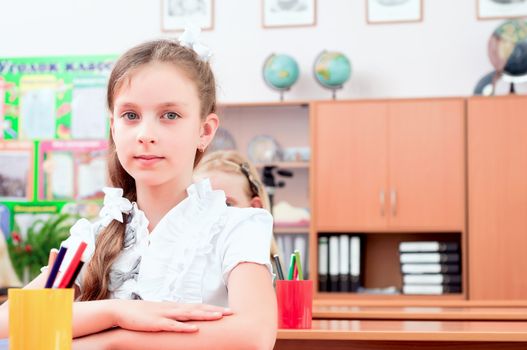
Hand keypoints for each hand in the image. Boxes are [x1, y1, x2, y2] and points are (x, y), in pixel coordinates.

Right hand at [112, 300, 232, 332]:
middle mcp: (173, 308)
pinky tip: (195, 329)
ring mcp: (165, 315)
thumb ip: (172, 317)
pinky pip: (173, 326)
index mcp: (175, 307)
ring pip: (189, 315)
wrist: (120, 312)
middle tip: (231, 312)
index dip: (213, 308)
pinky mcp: (156, 323)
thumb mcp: (159, 314)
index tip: (227, 310)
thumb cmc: (141, 315)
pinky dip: (184, 328)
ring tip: (219, 317)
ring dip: (205, 315)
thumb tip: (184, 322)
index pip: (198, 306)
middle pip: (198, 308)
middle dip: (215, 310)